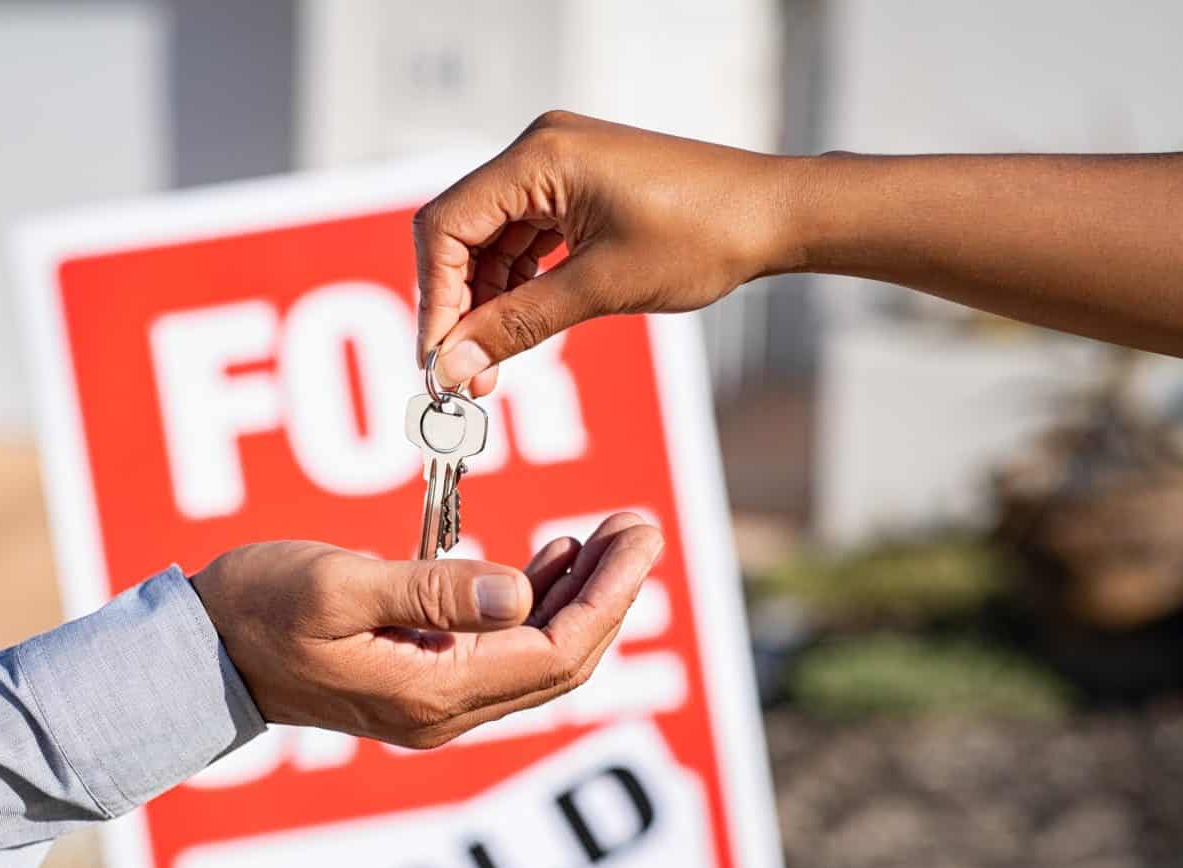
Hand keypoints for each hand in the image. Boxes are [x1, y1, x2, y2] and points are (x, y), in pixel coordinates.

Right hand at [191, 513, 661, 748]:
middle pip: (560, 659)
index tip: (638, 533)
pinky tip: (552, 558)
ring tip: (610, 533)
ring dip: (581, 597)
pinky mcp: (420, 681)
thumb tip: (522, 593)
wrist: (200, 652)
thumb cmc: (259, 608)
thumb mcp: (340, 587)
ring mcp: (434, 702)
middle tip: (640, 525)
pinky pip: (502, 651)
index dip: (609, 593)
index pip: (554, 650)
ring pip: (537, 656)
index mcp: (431, 693)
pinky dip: (536, 604)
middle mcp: (444, 711)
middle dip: (611, 592)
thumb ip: (432, 590)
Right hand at [413, 110, 800, 391]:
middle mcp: (539, 151)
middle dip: (458, 307)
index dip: (436, 300)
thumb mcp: (600, 288)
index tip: (439, 359)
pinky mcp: (576, 189)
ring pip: (489, 243)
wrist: (773, 216)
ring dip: (485, 304)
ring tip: (490, 365)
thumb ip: (518, 325)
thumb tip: (454, 365)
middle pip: (462, 233)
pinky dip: (515, 286)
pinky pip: (523, 240)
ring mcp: (558, 168)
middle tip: (463, 373)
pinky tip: (517, 328)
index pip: (447, 226)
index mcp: (539, 157)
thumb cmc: (703, 235)